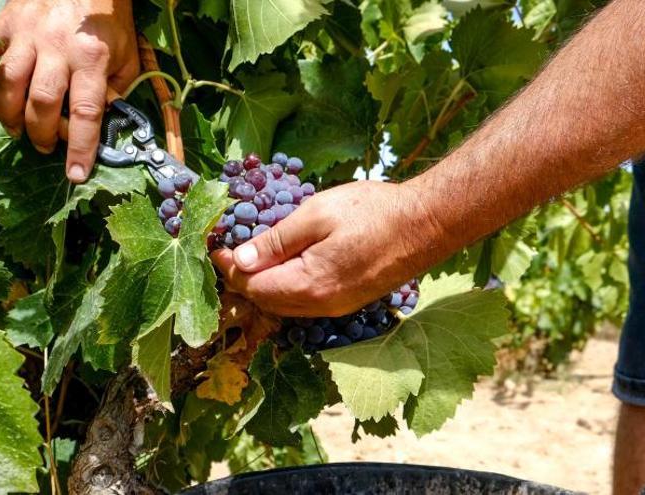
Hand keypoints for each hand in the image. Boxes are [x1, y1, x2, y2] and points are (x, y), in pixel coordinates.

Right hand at [0, 0, 138, 182]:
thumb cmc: (108, 17)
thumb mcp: (126, 53)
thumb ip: (115, 88)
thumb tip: (102, 122)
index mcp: (92, 57)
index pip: (86, 111)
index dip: (80, 147)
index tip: (75, 174)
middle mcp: (56, 47)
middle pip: (41, 102)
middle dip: (40, 134)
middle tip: (43, 146)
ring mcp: (26, 33)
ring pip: (7, 83)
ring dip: (8, 114)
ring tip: (16, 129)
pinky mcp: (4, 22)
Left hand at [211, 181, 443, 316]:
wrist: (426, 224)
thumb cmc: (373, 212)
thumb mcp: (317, 215)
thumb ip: (277, 240)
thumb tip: (242, 260)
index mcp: (309, 284)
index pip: (253, 286)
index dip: (230, 268)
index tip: (217, 246)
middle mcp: (320, 305)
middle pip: (266, 301)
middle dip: (243, 279)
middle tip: (229, 250)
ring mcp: (337, 306)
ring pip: (284, 305)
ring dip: (264, 285)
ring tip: (252, 256)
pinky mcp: (348, 301)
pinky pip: (305, 302)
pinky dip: (285, 287)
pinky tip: (283, 265)